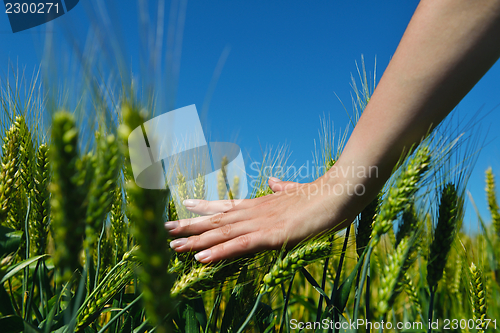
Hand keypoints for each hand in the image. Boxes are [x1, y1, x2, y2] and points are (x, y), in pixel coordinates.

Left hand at [166, 175, 357, 262]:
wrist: (337, 193)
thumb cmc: (320, 194)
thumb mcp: (298, 191)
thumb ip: (284, 187)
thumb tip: (276, 180)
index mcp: (260, 204)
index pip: (226, 205)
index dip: (205, 206)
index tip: (185, 204)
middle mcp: (254, 212)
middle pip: (216, 220)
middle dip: (190, 225)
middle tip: (166, 228)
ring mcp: (260, 223)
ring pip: (221, 233)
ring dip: (196, 241)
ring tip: (172, 244)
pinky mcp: (270, 236)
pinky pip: (238, 247)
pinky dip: (218, 253)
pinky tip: (200, 260)